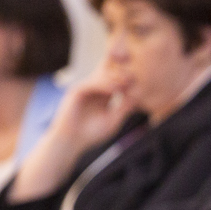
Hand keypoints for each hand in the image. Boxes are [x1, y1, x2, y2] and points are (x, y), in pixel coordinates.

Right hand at [8, 67, 136, 202]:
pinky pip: (92, 84)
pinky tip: (115, 89)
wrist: (71, 142)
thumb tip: (138, 95)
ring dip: (115, 78)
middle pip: (107, 69)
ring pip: (102, 76)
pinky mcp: (76, 92)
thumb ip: (124, 108)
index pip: (118, 79)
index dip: (128, 77)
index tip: (139, 83)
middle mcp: (95, 88)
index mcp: (105, 94)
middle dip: (120, 67)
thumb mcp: (113, 120)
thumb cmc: (91, 134)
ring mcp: (85, 88)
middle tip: (132, 73)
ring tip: (126, 83)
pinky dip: (104, 85)